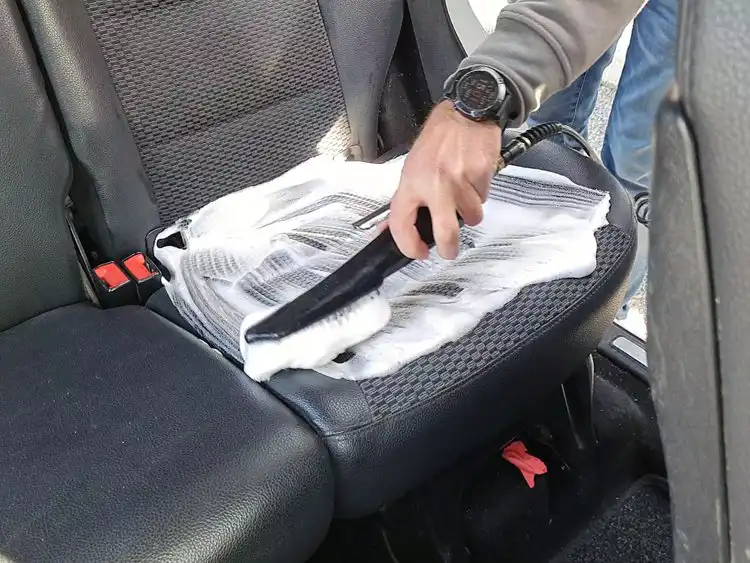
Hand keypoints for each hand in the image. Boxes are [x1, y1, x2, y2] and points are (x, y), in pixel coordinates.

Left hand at [389, 100, 502, 259]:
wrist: (466, 111)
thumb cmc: (439, 138)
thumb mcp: (412, 167)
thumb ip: (406, 198)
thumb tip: (391, 227)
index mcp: (412, 181)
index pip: (401, 222)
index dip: (408, 245)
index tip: (417, 252)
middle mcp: (436, 183)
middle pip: (445, 232)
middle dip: (449, 248)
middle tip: (449, 250)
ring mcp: (460, 180)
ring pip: (471, 216)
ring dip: (469, 212)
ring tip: (464, 194)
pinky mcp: (481, 175)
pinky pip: (483, 197)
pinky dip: (479, 194)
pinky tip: (473, 178)